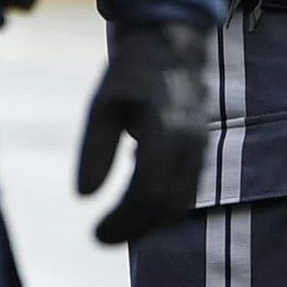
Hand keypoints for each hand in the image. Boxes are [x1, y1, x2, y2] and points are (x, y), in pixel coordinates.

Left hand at [79, 19, 216, 244]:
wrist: (172, 48)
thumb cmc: (131, 76)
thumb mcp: (101, 108)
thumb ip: (94, 152)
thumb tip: (85, 197)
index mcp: (165, 131)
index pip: (147, 192)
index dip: (122, 221)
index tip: (96, 235)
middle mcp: (190, 144)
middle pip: (167, 205)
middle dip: (135, 228)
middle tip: (101, 238)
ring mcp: (201, 148)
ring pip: (181, 203)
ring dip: (150, 223)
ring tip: (118, 228)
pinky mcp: (201, 151)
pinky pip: (187, 191)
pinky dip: (163, 208)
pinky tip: (137, 208)